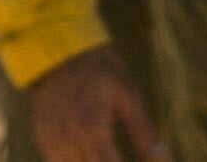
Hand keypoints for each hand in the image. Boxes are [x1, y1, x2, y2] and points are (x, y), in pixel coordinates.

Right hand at [26, 46, 164, 161]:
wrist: (62, 55)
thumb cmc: (102, 72)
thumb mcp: (128, 95)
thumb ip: (144, 131)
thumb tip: (164, 156)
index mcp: (93, 129)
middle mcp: (69, 139)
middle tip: (120, 155)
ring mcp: (52, 141)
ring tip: (109, 154)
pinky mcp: (43, 140)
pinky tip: (90, 156)